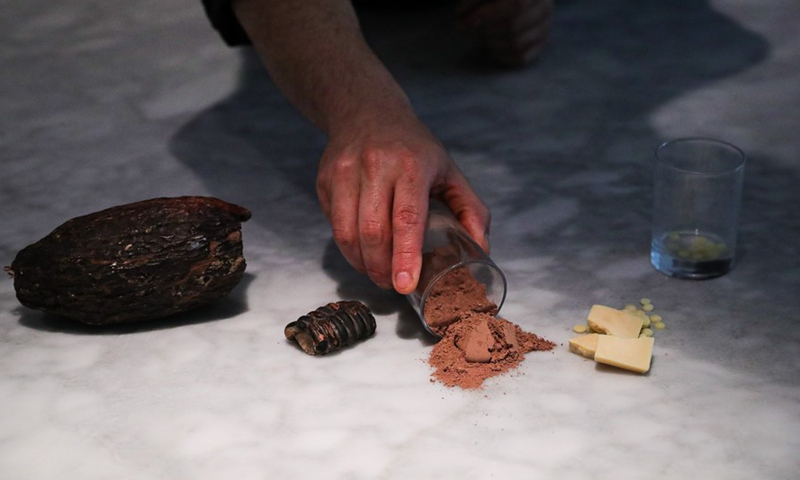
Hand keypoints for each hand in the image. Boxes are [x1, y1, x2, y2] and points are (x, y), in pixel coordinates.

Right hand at [316, 110, 489, 294]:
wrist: (368, 112)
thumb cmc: (413, 148)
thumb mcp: (449, 171)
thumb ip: (470, 209)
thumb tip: (481, 248)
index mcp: (411, 165)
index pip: (407, 218)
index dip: (405, 255)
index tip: (405, 283)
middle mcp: (375, 166)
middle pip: (373, 231)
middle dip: (382, 268)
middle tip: (392, 284)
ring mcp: (345, 172)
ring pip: (347, 233)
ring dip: (362, 263)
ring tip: (377, 273)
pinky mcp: (326, 180)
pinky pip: (334, 225)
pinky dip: (348, 247)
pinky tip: (362, 251)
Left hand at [457, 0, 553, 66]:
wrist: (508, 1)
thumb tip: (462, 15)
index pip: (515, 4)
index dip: (487, 14)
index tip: (463, 21)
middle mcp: (545, 6)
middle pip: (512, 26)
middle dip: (483, 29)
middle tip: (465, 26)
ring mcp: (545, 27)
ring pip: (515, 44)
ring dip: (489, 41)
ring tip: (478, 31)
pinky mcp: (541, 44)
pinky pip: (519, 57)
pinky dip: (499, 53)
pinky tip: (490, 43)